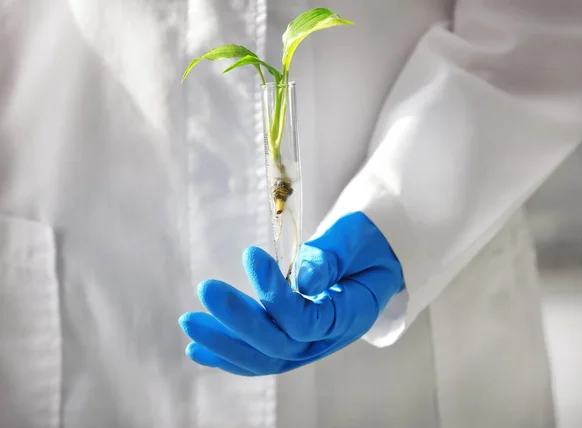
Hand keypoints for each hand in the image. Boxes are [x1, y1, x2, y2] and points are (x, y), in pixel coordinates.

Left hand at [179, 212, 403, 375]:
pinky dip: (227, 355)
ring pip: (262, 357)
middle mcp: (325, 339)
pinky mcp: (289, 340)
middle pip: (277, 345)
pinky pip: (257, 356)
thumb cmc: (365, 245)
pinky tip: (197, 349)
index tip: (250, 254)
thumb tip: (301, 279)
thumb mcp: (357, 240)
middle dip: (238, 321)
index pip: (305, 320)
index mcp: (348, 315)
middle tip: (207, 291)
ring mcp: (306, 344)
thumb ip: (332, 257)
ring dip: (224, 343)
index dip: (275, 294)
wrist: (373, 259)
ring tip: (190, 323)